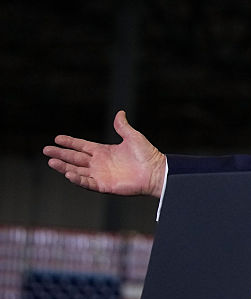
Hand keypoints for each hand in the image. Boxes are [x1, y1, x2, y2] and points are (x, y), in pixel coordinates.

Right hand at [43, 110, 166, 197]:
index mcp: (104, 151)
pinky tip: (68, 174)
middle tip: (46, 150)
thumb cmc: (147, 155)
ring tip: (51, 162)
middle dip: (61, 154)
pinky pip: (87, 183)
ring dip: (64, 167)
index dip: (70, 142)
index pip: (82, 146)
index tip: (57, 138)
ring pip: (77, 170)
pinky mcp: (104, 186)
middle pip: (75, 158)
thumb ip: (123, 126)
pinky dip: (77, 179)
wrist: (156, 172)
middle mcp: (99, 163)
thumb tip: (120, 112)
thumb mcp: (133, 137)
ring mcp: (100, 175)